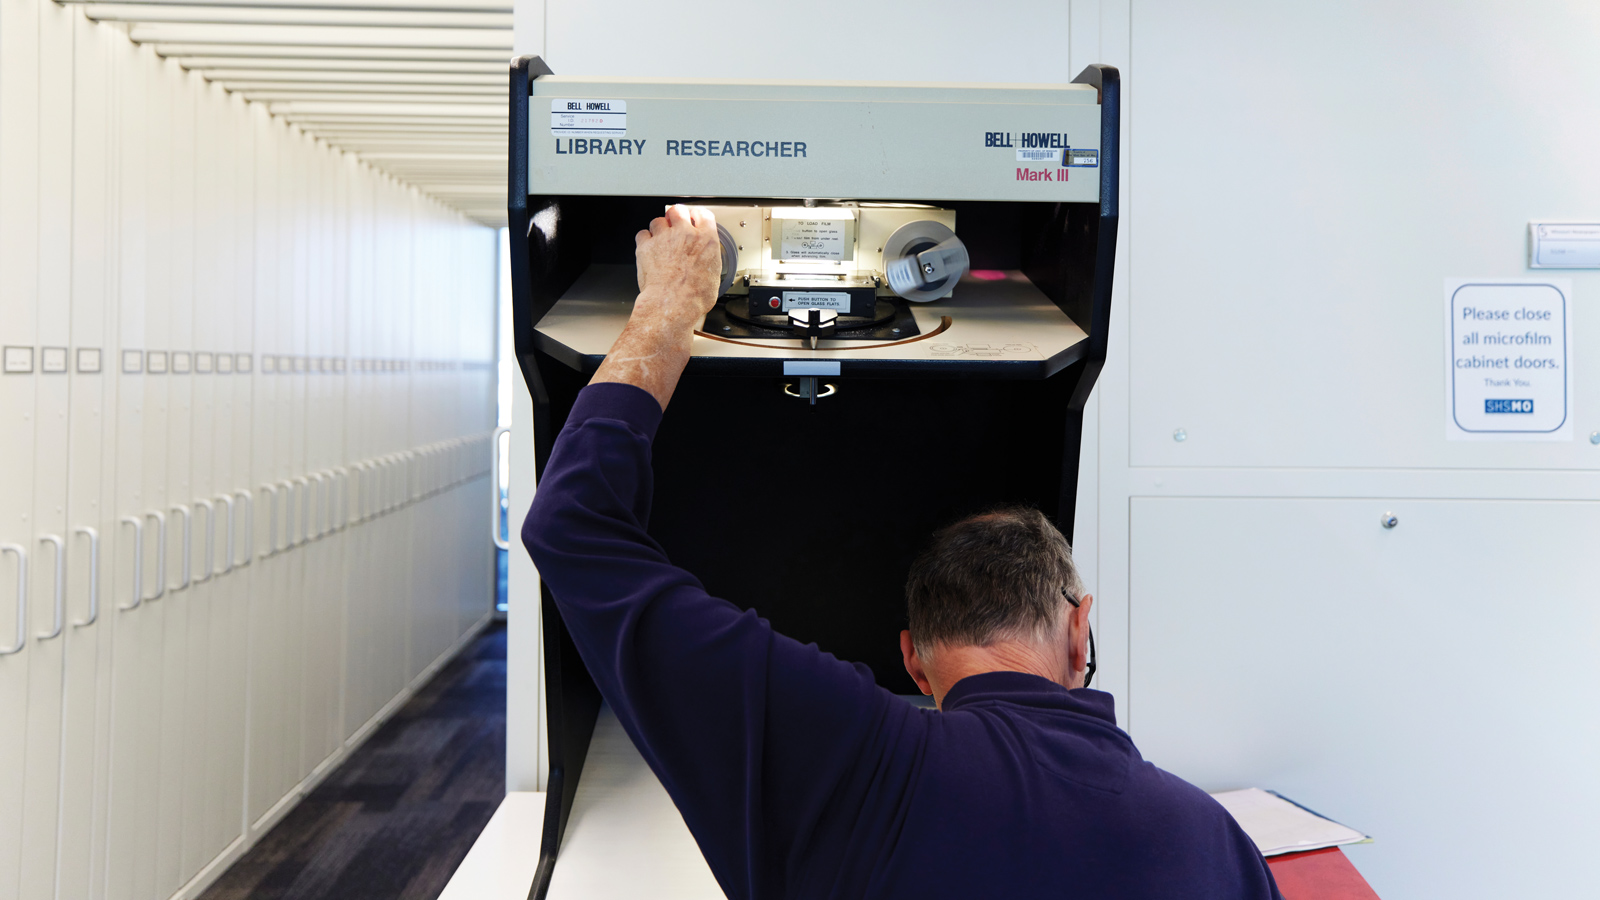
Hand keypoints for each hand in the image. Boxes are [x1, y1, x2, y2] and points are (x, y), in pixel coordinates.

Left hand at [633, 204, 721, 329]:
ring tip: (661, 240)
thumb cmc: (693, 297)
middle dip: (676, 216)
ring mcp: (664, 238)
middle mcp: (685, 234)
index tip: (694, 219)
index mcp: (706, 240)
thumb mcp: (714, 276)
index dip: (697, 216)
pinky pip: (642, 234)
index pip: (703, 215)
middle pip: (678, 210)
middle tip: (675, 225)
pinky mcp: (646, 246)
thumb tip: (706, 263)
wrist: (672, 304)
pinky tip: (649, 248)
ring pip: (658, 220)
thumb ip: (708, 260)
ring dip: (659, 228)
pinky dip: (645, 239)